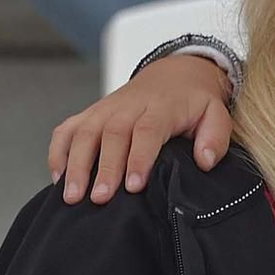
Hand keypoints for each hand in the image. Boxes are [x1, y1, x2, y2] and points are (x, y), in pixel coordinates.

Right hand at [49, 57, 233, 203]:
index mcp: (160, 108)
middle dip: (103, 168)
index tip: (133, 186)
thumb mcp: (216, 115)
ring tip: (72, 196)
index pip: (147, 131)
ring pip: (85, 133)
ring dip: (76, 165)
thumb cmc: (194, 104)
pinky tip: (58, 179)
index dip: (138, 158)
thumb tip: (204, 161)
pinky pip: (67, 130)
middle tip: (99, 199)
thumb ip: (215, 137)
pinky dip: (58, 152)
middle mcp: (128, 107)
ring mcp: (105, 110)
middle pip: (112, 135)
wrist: (174, 75)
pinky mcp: (90, 114)